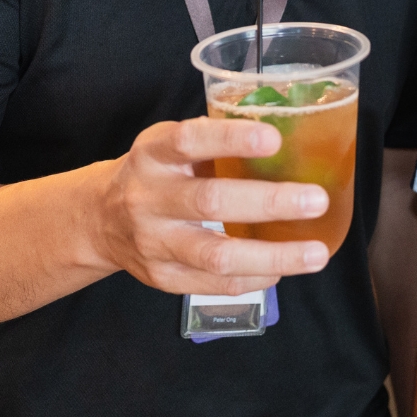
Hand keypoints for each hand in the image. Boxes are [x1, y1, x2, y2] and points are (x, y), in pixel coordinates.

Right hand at [97, 118, 330, 295]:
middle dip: (269, 203)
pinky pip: (213, 284)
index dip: (231, 139)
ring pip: (216, 255)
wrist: (100, 218)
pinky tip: (282, 270)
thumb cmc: (156, 172)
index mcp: (154, 154)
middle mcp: (149, 197)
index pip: (190, 140)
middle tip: (316, 200)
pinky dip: (254, 278)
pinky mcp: (161, 277)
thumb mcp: (171, 144)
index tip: (274, 139)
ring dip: (273, 256)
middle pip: (211, 202)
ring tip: (316, 253)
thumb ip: (215, 140)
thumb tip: (290, 133)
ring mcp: (154, 242)